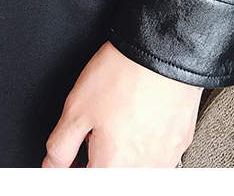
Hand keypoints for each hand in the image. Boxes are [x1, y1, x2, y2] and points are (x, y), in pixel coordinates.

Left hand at [42, 40, 202, 167]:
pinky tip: (140, 113)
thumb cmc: (124, 74)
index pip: (85, 182)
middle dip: (98, 155)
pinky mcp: (180, 141)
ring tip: (121, 116)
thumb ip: (60, 147)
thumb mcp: (76, 109)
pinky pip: (157, 152)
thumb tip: (53, 164)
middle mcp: (143, 170)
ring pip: (135, 166)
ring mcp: (166, 157)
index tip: (72, 151)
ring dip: (123, 149)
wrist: (163, 50)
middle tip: (97, 126)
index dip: (72, 165)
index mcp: (113, 167)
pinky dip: (146, 138)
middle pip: (112, 174)